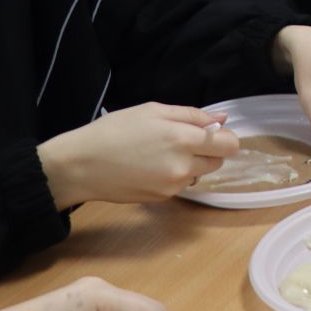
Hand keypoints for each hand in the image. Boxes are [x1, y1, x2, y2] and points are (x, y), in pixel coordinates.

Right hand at [37, 103, 240, 206]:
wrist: (81, 166)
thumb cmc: (113, 131)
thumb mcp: (152, 111)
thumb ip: (191, 115)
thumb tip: (221, 121)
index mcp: (182, 138)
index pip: (229, 145)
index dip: (225, 138)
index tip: (212, 133)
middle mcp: (183, 165)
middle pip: (218, 161)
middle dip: (207, 151)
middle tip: (181, 140)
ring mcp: (173, 185)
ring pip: (199, 173)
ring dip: (190, 164)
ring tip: (160, 153)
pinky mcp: (163, 199)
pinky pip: (181, 185)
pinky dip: (174, 175)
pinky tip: (150, 166)